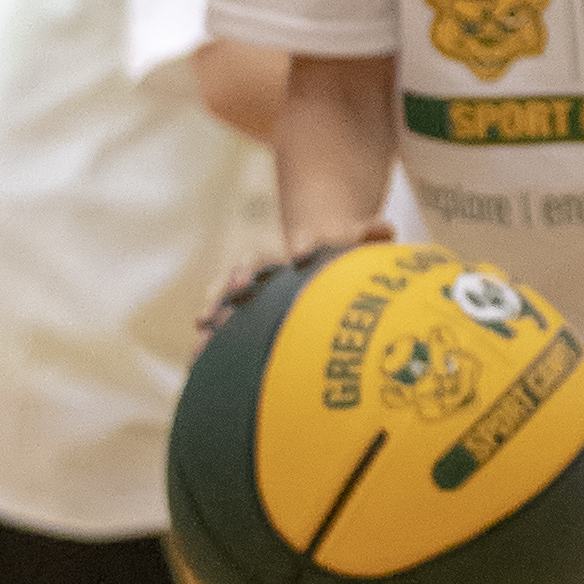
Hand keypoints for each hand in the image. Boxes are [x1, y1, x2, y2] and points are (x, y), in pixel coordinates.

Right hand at [197, 225, 385, 338]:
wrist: (315, 250)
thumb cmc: (346, 251)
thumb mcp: (363, 239)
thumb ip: (372, 233)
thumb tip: (384, 228)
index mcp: (311, 245)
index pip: (307, 240)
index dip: (305, 244)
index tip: (302, 253)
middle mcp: (278, 261)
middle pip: (257, 262)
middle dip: (245, 273)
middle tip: (237, 286)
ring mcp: (258, 282)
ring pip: (233, 290)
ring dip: (219, 304)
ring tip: (204, 323)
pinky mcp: (245, 305)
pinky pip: (224, 317)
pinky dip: (212, 332)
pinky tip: (198, 354)